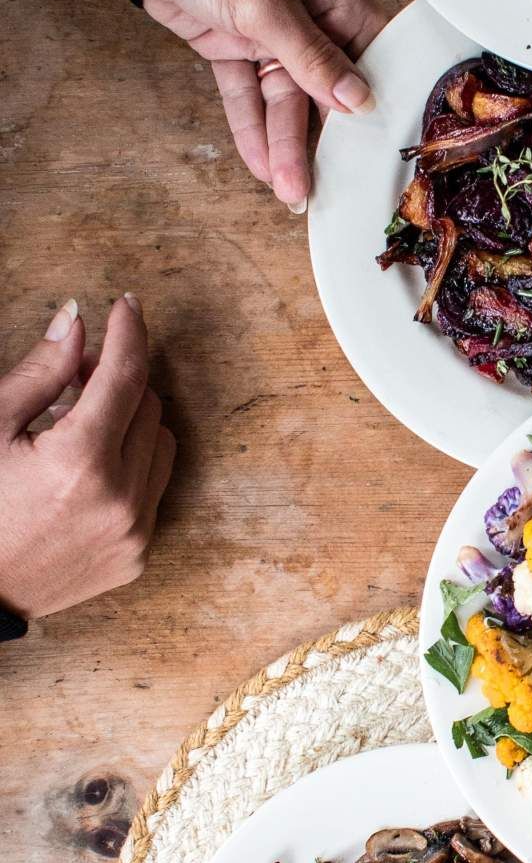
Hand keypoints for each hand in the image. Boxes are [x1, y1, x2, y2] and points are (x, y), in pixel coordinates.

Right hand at [0, 297, 175, 620]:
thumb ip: (40, 372)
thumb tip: (77, 320)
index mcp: (81, 461)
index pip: (126, 375)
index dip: (129, 332)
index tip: (128, 305)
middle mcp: (120, 499)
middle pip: (148, 405)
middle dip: (117, 379)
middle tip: (76, 375)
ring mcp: (133, 532)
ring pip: (160, 445)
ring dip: (129, 422)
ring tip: (78, 423)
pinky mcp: (136, 556)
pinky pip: (152, 490)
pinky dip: (129, 467)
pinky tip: (84, 469)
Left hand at [143, 0, 386, 208]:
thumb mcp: (268, 4)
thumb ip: (313, 57)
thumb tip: (360, 101)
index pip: (372, 59)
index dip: (380, 103)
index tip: (385, 149)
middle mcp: (313, 22)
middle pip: (327, 93)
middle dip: (326, 140)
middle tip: (333, 186)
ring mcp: (274, 39)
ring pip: (287, 102)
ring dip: (286, 146)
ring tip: (292, 192)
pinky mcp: (239, 52)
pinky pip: (250, 98)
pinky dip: (252, 129)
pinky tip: (261, 164)